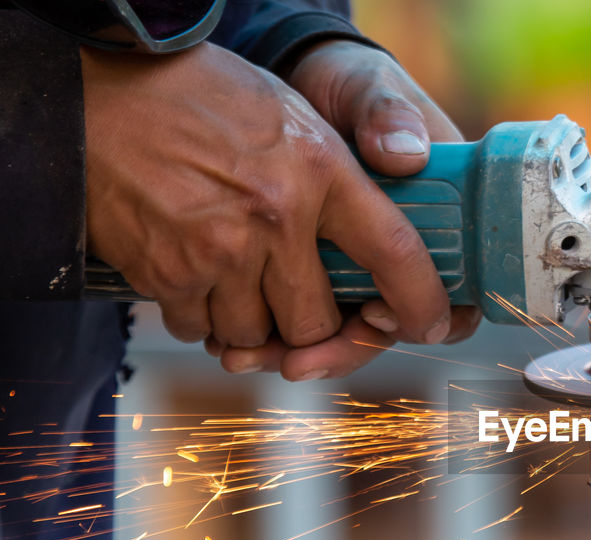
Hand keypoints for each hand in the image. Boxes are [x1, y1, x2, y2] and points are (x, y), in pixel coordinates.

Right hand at [82, 42, 451, 379]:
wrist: (100, 93)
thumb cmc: (205, 101)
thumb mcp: (294, 116)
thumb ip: (347, 172)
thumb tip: (395, 214)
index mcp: (321, 171)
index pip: (396, 253)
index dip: (423, 302)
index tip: (430, 323)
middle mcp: (276, 217)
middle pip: (318, 324)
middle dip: (312, 329)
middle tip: (299, 306)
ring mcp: (219, 250)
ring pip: (258, 337)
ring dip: (252, 324)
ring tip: (238, 275)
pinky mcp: (167, 273)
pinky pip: (201, 330)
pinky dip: (202, 316)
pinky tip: (196, 271)